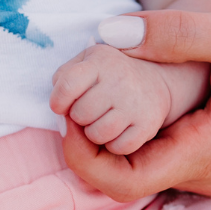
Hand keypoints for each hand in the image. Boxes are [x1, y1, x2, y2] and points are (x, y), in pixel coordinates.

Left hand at [50, 44, 175, 154]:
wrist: (153, 83)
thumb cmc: (107, 75)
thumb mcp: (84, 63)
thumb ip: (63, 79)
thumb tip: (58, 107)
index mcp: (100, 62)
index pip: (67, 85)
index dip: (57, 101)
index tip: (60, 106)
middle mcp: (120, 80)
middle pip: (80, 114)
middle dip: (78, 118)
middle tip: (88, 112)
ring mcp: (135, 103)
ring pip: (97, 134)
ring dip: (93, 134)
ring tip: (100, 122)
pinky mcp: (148, 124)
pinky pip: (119, 147)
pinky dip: (113, 145)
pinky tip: (116, 131)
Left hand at [62, 9, 210, 201]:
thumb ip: (174, 32)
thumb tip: (108, 32)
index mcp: (208, 154)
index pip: (122, 182)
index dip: (82, 154)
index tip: (67, 112)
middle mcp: (203, 172)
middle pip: (120, 178)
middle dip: (87, 141)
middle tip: (73, 94)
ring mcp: (202, 166)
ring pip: (133, 167)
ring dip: (105, 133)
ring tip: (95, 87)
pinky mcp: (202, 152)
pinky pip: (150, 153)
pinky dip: (127, 128)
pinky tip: (122, 92)